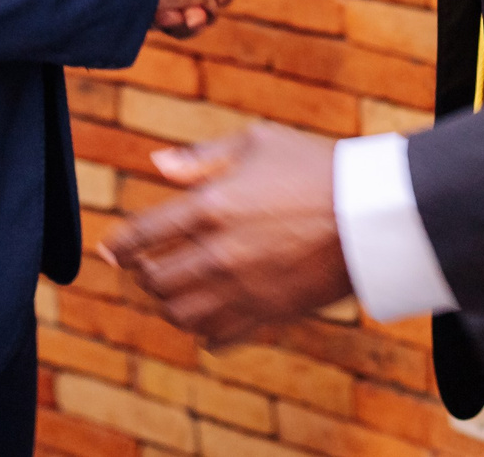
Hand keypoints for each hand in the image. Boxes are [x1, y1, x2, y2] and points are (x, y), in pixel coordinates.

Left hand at [103, 123, 350, 342]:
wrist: (370, 213)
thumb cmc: (315, 167)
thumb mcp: (258, 143)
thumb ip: (202, 158)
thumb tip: (157, 164)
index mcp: (210, 207)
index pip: (143, 237)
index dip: (120, 246)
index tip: (113, 250)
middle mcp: (218, 254)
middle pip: (156, 281)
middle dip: (144, 275)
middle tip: (147, 268)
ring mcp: (242, 290)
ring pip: (180, 316)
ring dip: (170, 304)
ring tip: (176, 292)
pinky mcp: (268, 314)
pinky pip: (218, 339)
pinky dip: (205, 331)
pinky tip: (210, 314)